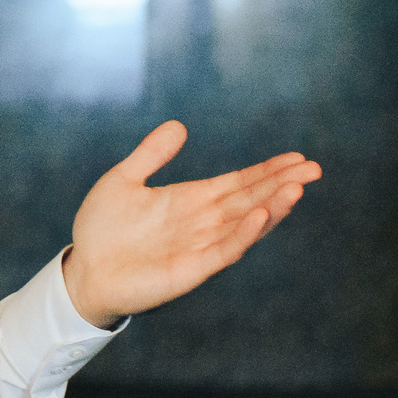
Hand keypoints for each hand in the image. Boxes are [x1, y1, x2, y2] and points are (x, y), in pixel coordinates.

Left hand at [62, 121, 322, 328]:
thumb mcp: (123, 180)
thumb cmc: (102, 229)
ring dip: (270, 208)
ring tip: (295, 189)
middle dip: (281, 185)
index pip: (239, 183)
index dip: (267, 171)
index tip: (297, 158)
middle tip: (314, 169)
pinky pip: (222, 251)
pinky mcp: (189, 270)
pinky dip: (242, 234)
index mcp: (191, 200)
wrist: (84, 271)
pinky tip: (260, 216)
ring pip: (243, 224)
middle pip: (250, 200)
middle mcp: (202, 222)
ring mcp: (199, 246)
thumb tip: (179, 125)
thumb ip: (151, 154)